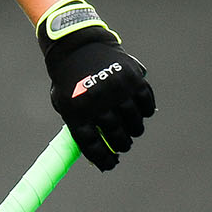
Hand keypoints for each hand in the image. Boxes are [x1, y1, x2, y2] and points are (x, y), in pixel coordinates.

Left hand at [38, 0, 154, 170]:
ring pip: (134, 122)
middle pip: (116, 135)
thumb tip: (99, 159)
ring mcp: (116, 89)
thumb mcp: (65, 104)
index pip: (92, 145)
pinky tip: (141, 114)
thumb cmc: (70, 81)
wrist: (78, 47)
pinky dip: (145, 111)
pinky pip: (146, 103)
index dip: (103, 158)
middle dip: (122, 144)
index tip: (111, 164)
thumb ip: (80, 128)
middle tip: (124, 146)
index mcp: (76, 111)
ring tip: (132, 131)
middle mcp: (97, 102)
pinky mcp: (132, 78)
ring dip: (135, 130)